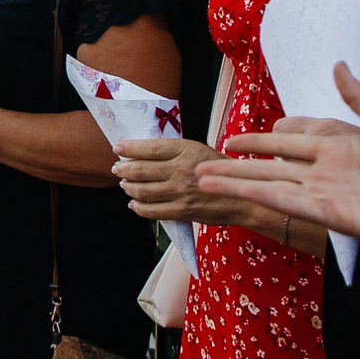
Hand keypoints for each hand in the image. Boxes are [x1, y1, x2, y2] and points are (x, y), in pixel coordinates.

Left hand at [111, 137, 281, 230]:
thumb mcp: (200, 152)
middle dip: (124, 169)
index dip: (130, 147)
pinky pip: (152, 210)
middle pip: (141, 169)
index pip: (151, 148)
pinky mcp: (182, 210)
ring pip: (143, 190)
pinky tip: (134, 204)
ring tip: (125, 184)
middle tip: (117, 168)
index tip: (118, 148)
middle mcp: (181, 170)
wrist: (242, 197)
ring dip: (129, 187)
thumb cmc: (220, 171)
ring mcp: (180, 192)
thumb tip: (146, 153)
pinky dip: (139, 207)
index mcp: (187, 150)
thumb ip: (175, 152)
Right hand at [193, 65, 359, 256]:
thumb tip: (337, 64)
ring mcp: (323, 192)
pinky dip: (258, 194)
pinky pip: (285, 201)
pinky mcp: (327, 213)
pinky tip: (234, 190)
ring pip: (268, 183)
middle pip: (270, 164)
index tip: (235, 139)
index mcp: (337, 146)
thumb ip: (358, 97)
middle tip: (203, 162)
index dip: (263, 139)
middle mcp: (324, 169)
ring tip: (202, 179)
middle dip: (236, 163)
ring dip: (235, 181)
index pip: (291, 139)